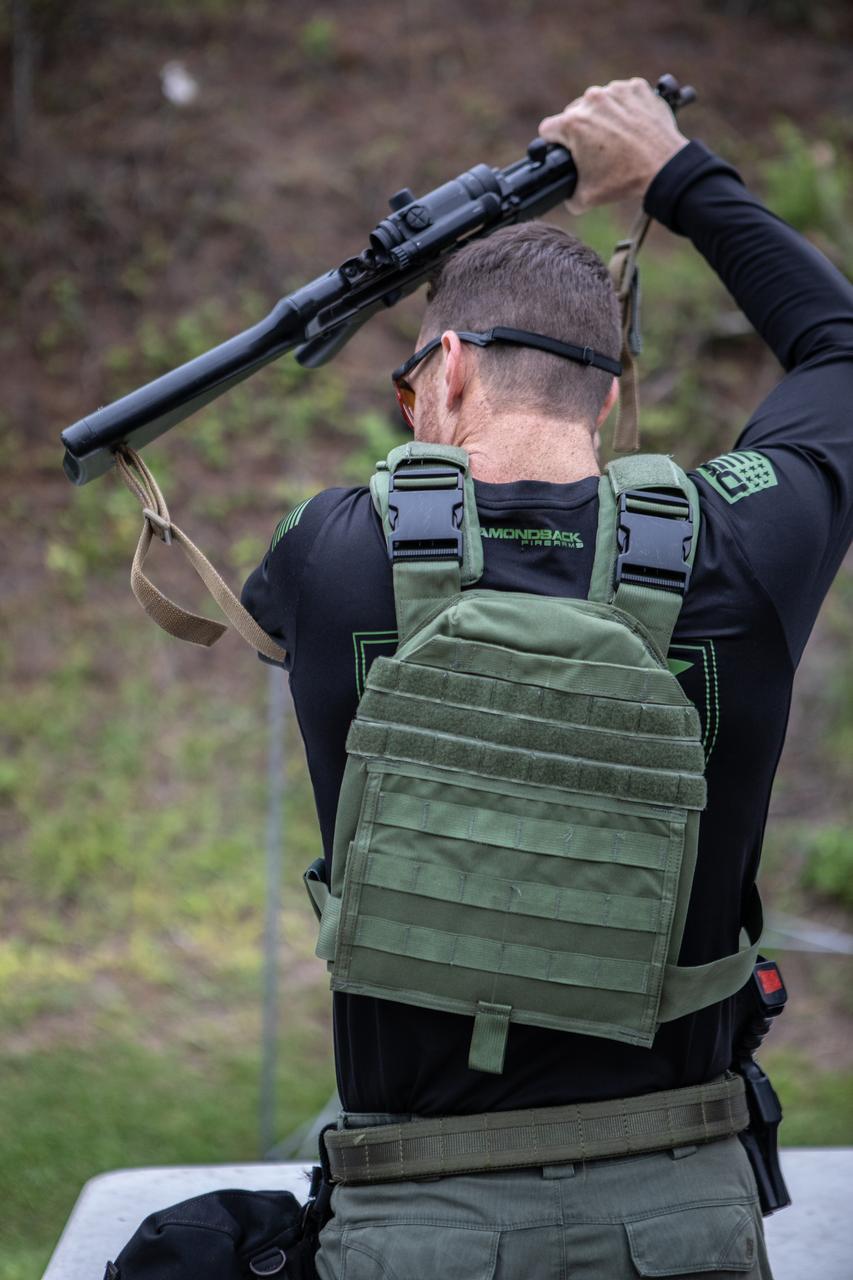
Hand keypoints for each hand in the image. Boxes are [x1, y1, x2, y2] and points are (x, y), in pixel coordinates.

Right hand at [539, 78, 687, 214]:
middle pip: (574, 112)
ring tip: (617, 138)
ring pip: (599, 102)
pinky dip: (626, 108)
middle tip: (596, 148)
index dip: (553, 143)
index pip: (548, 129)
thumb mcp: (586, 198)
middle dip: (581, 129)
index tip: (563, 149)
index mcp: (573, 124)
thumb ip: (568, 194)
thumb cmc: (624, 180)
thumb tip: (566, 194)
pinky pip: (623, 95)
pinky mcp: (637, 88)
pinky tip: (632, 126)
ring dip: (603, 116)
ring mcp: (616, 91)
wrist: (663, 167)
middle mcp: (591, 100)